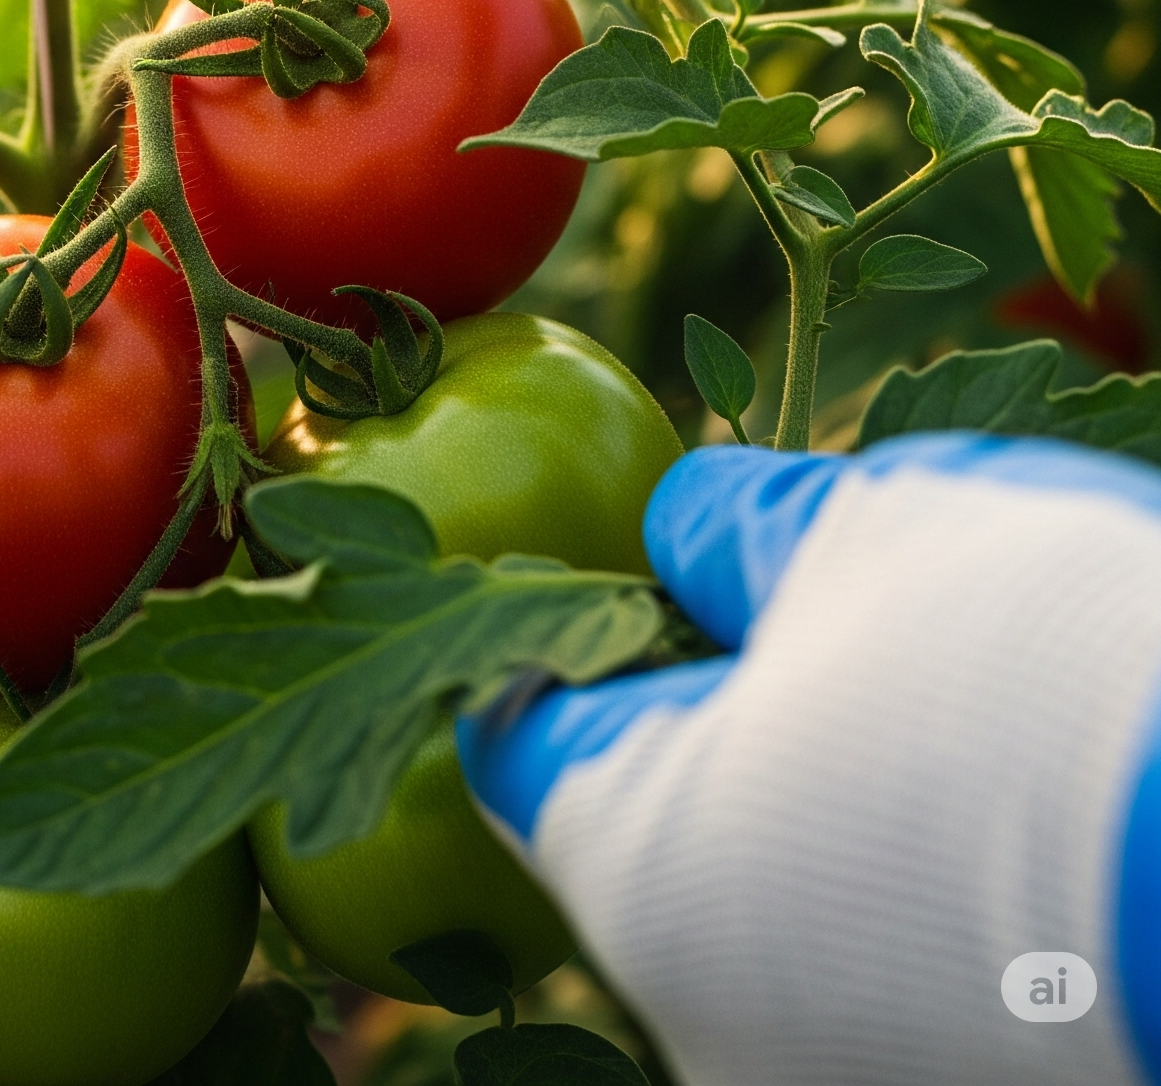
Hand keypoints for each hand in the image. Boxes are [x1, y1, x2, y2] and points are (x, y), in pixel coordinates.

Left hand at [456, 433, 1160, 1083]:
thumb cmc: (1040, 675)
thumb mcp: (854, 533)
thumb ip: (720, 527)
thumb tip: (679, 532)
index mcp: (628, 858)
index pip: (517, 727)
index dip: (569, 628)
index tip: (639, 573)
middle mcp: (696, 1016)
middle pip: (648, 823)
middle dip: (713, 715)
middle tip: (819, 627)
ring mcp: (821, 1081)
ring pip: (772, 910)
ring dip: (826, 807)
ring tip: (954, 720)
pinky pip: (881, 986)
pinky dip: (917, 901)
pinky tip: (1009, 820)